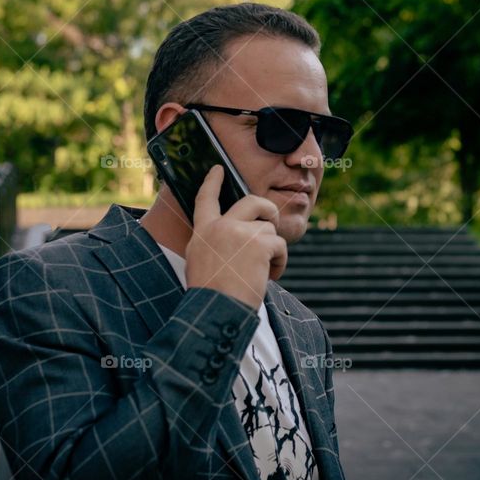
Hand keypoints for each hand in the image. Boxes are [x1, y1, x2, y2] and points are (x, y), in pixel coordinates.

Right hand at [184, 165, 287, 308]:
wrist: (216, 311)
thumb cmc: (211, 295)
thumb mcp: (200, 262)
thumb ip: (214, 242)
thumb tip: (239, 236)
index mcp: (202, 232)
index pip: (205, 199)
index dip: (212, 182)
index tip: (218, 169)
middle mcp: (220, 226)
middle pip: (251, 201)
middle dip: (268, 209)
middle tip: (272, 223)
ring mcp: (240, 232)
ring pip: (269, 230)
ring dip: (272, 250)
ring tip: (264, 271)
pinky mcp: (259, 243)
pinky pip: (279, 245)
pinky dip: (279, 262)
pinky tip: (270, 277)